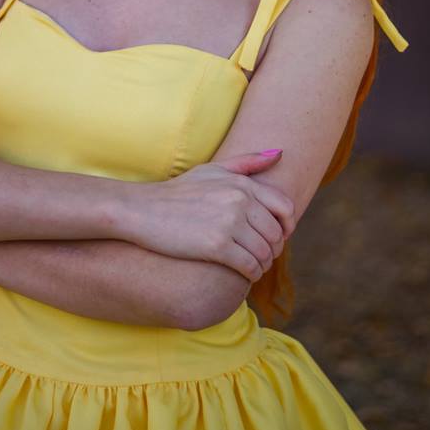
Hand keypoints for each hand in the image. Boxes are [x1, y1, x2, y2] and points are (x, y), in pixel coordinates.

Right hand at [128, 152, 295, 282]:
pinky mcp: (217, 246)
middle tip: (263, 256)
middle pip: (276, 233)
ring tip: (254, 267)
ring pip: (264, 252)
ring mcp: (228, 223)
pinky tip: (244, 275)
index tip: (278, 236)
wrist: (142, 210)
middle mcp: (239, 200)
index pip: (284, 207)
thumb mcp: (212, 170)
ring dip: (263, 264)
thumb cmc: (178, 191)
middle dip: (273, 248)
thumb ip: (247, 162)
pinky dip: (252, 275)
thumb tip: (281, 153)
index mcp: (241, 183)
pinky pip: (249, 266)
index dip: (287, 226)